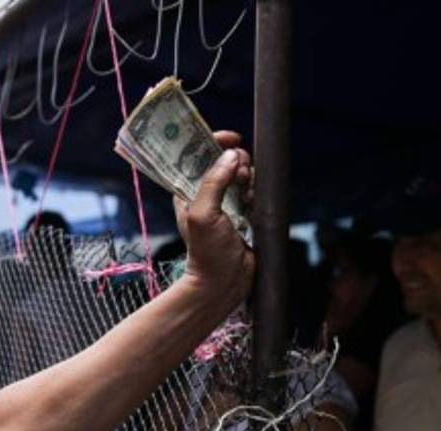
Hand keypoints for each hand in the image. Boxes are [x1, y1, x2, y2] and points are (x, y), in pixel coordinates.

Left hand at [175, 131, 254, 305]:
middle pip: (220, 159)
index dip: (209, 142)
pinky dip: (254, 188)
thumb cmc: (207, 253)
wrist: (224, 282)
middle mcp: (203, 194)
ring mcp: (223, 202)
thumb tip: (231, 156)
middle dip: (233, 158)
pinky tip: (253, 199)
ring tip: (246, 187)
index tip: (228, 138)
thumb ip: (214, 183)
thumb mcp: (203, 215)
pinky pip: (250, 189)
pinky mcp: (241, 211)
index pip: (194, 155)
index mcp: (186, 191)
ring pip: (238, 172)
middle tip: (240, 171)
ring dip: (245, 174)